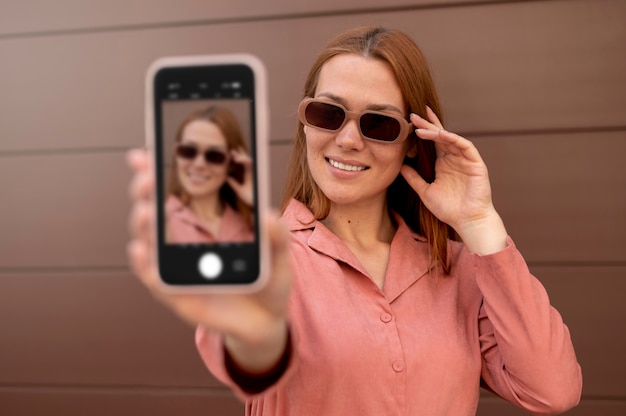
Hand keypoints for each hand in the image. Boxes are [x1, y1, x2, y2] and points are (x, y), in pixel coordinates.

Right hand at [126, 148, 291, 370]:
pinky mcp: (177, 295)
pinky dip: (144, 264)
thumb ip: (276, 237)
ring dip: (142, 223)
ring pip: (149, 240)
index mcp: (205, 224)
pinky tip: (141, 248)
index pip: (174, 191)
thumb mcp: (279, 256)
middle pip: (154, 209)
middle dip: (145, 190)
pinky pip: (155, 278)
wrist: (266, 321)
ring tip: (146, 209)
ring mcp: (178, 267)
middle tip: (146, 176)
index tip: (145, 151)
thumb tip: (268, 215)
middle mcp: (183, 241)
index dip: (157, 170)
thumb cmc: (268, 282)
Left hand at [226, 147, 253, 206]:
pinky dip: (245, 161)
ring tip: (235, 156)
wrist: (256, 204)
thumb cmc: (250, 198)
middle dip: (240, 154)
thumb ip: (233, 184)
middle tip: (232, 151)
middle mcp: (252, 173)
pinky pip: (251, 165)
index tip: (232, 153)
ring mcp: (254, 173)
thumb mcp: (239, 190)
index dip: (238, 157)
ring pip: (249, 161)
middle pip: (246, 160)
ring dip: (242, 157)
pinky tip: (239, 160)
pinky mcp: (256, 174)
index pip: (243, 164)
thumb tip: (226, 178)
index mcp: (248, 175)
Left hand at [400, 108, 506, 253]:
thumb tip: (400, 166)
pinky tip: (442, 134)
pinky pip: (465, 146)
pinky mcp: (476, 163)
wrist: (467, 221)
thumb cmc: (449, 209)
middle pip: (440, 136)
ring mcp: (466, 160)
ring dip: (436, 132)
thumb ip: (414, 178)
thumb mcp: (425, 192)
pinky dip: (454, 139)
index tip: (410, 120)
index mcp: (443, 163)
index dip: (424, 130)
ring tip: (421, 128)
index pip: (433, 142)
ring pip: (451, 139)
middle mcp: (454, 158)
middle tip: (413, 115)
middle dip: (427, 125)